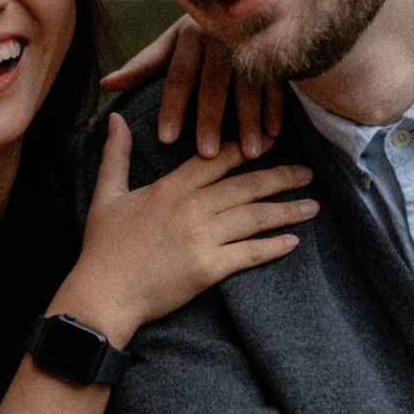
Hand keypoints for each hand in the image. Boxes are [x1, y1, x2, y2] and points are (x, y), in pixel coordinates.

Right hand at [50, 114, 313, 346]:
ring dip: (286, 210)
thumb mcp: (106, 195)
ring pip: (254, 217)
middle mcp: (190, 207)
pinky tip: (292, 241)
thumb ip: (115, 155)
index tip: (272, 140)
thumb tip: (113, 118)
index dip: (246, 148)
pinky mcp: (208, 268)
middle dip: (281, 177)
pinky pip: (249, 253)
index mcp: (169, 188)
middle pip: (246, 185)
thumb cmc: (102, 248)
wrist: (102, 295)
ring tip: (311, 206)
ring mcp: (201, 237)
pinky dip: (273, 246)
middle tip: (308, 173)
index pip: (216, 159)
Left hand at [100, 16, 282, 159]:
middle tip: (207, 154)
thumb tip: (105, 84)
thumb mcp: (167, 46)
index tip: (166, 139)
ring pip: (247, 85)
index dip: (173, 107)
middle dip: (211, 118)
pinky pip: (274, 82)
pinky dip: (274, 108)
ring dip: (249, 120)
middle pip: (213, 82)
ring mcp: (248, 43)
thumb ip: (140, 67)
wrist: (238, 2)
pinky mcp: (272, 52)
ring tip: (249, 153)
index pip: (178, 75)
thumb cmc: (194, 37)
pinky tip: (274, 134)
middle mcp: (218, 37)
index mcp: (187, 35)